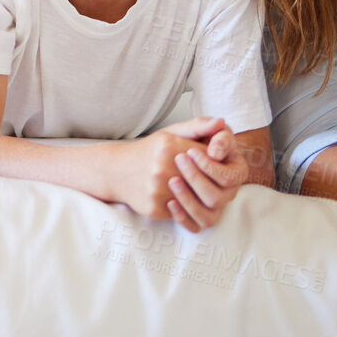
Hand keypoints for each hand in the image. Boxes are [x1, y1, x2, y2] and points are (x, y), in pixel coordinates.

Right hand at [106, 118, 228, 226]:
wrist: (115, 171)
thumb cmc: (148, 152)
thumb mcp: (171, 133)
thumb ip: (198, 127)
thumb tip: (221, 123)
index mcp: (170, 146)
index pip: (208, 158)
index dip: (213, 163)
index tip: (212, 164)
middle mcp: (163, 168)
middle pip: (203, 182)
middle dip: (208, 182)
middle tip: (208, 181)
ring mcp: (158, 190)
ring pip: (195, 200)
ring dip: (198, 197)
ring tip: (195, 190)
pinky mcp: (155, 208)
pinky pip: (181, 213)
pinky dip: (183, 208)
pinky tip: (178, 198)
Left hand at [160, 120, 247, 231]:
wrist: (156, 162)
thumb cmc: (178, 145)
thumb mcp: (188, 132)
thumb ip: (203, 127)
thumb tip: (219, 123)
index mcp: (235, 169)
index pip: (230, 175)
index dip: (210, 166)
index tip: (190, 151)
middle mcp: (229, 191)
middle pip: (218, 196)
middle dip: (197, 178)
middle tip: (178, 160)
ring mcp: (215, 207)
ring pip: (208, 215)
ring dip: (189, 199)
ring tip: (172, 181)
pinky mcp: (199, 218)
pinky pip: (196, 227)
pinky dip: (183, 217)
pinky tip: (170, 202)